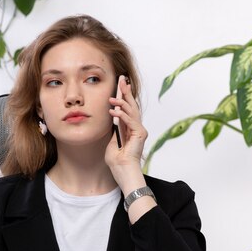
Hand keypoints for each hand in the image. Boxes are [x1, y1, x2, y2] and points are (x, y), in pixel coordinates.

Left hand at [105, 76, 148, 190]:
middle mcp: (137, 127)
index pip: (128, 108)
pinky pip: (130, 121)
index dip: (124, 95)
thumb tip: (111, 119)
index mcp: (130, 128)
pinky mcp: (140, 134)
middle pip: (132, 105)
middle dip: (126, 92)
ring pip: (132, 111)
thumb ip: (114, 130)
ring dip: (121, 103)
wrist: (122, 171)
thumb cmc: (117, 160)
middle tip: (122, 80)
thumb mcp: (111, 141)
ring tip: (112, 99)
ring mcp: (140, 130)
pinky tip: (113, 111)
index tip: (121, 84)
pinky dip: (122, 115)